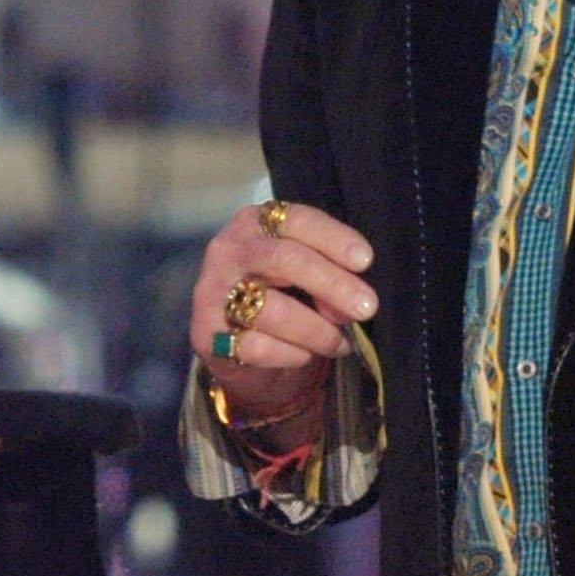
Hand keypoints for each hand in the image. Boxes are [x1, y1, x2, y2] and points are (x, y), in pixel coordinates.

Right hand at [188, 200, 375, 440]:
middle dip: (332, 284)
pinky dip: (292, 354)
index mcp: (255, 223)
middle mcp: (228, 250)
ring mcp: (212, 291)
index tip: (365, 261)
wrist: (241, 347)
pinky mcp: (207, 333)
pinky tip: (306, 355)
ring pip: (273, 309)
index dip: (334, 238)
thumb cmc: (283, 296)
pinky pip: (258, 346)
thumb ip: (330, 277)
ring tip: (339, 343)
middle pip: (285, 259)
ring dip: (317, 330)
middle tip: (367, 307)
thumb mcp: (306, 274)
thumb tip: (353, 303)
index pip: (296, 220)